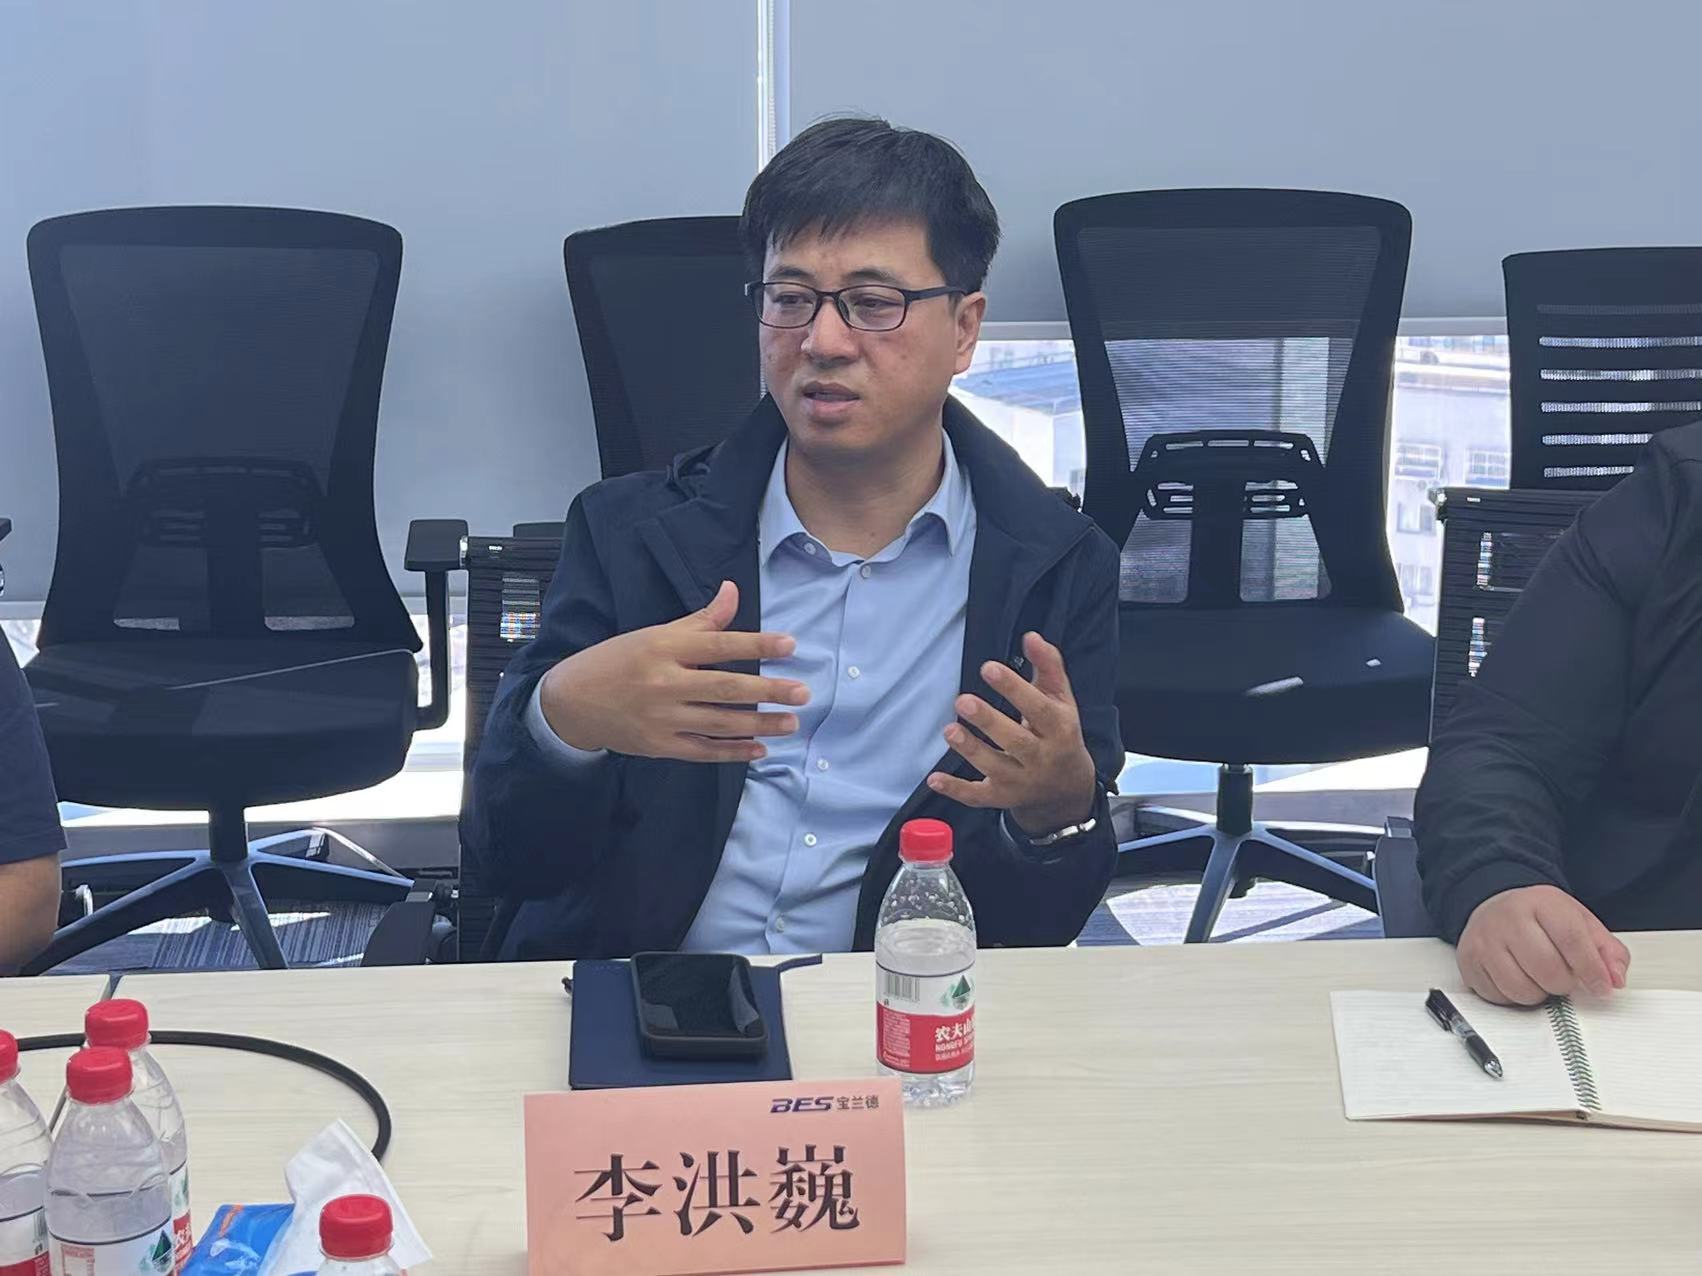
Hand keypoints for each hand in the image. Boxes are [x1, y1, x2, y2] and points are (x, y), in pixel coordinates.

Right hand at [537, 580, 809, 763]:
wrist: (571, 702)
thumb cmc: (617, 661)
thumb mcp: (654, 633)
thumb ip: (700, 621)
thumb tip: (733, 591)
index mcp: (664, 647)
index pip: (719, 644)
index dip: (757, 644)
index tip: (790, 645)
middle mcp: (664, 682)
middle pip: (725, 687)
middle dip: (768, 691)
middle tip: (802, 693)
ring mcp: (662, 718)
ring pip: (719, 723)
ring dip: (759, 724)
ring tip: (791, 723)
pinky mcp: (659, 746)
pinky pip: (703, 751)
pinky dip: (733, 752)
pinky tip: (760, 749)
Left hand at [925, 631, 1097, 835]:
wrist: (1068, 789)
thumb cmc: (1059, 733)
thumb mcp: (1061, 701)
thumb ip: (1048, 667)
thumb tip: (1030, 636)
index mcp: (1060, 729)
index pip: (1037, 708)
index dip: (1013, 688)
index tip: (988, 668)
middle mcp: (1042, 758)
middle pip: (1016, 740)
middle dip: (989, 721)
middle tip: (962, 701)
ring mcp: (1021, 781)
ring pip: (995, 767)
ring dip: (971, 750)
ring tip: (949, 730)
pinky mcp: (1001, 797)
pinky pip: (978, 797)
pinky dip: (956, 790)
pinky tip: (934, 779)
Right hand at [1456, 885, 1630, 1005]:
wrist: (1494, 908)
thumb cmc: (1540, 920)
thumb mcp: (1580, 923)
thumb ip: (1607, 951)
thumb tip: (1615, 979)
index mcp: (1541, 902)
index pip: (1571, 938)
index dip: (1591, 969)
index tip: (1601, 987)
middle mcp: (1508, 917)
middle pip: (1546, 968)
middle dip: (1563, 983)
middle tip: (1563, 977)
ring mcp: (1484, 939)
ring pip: (1521, 988)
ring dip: (1538, 993)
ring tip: (1538, 977)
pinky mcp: (1469, 961)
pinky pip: (1499, 997)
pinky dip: (1514, 996)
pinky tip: (1517, 978)